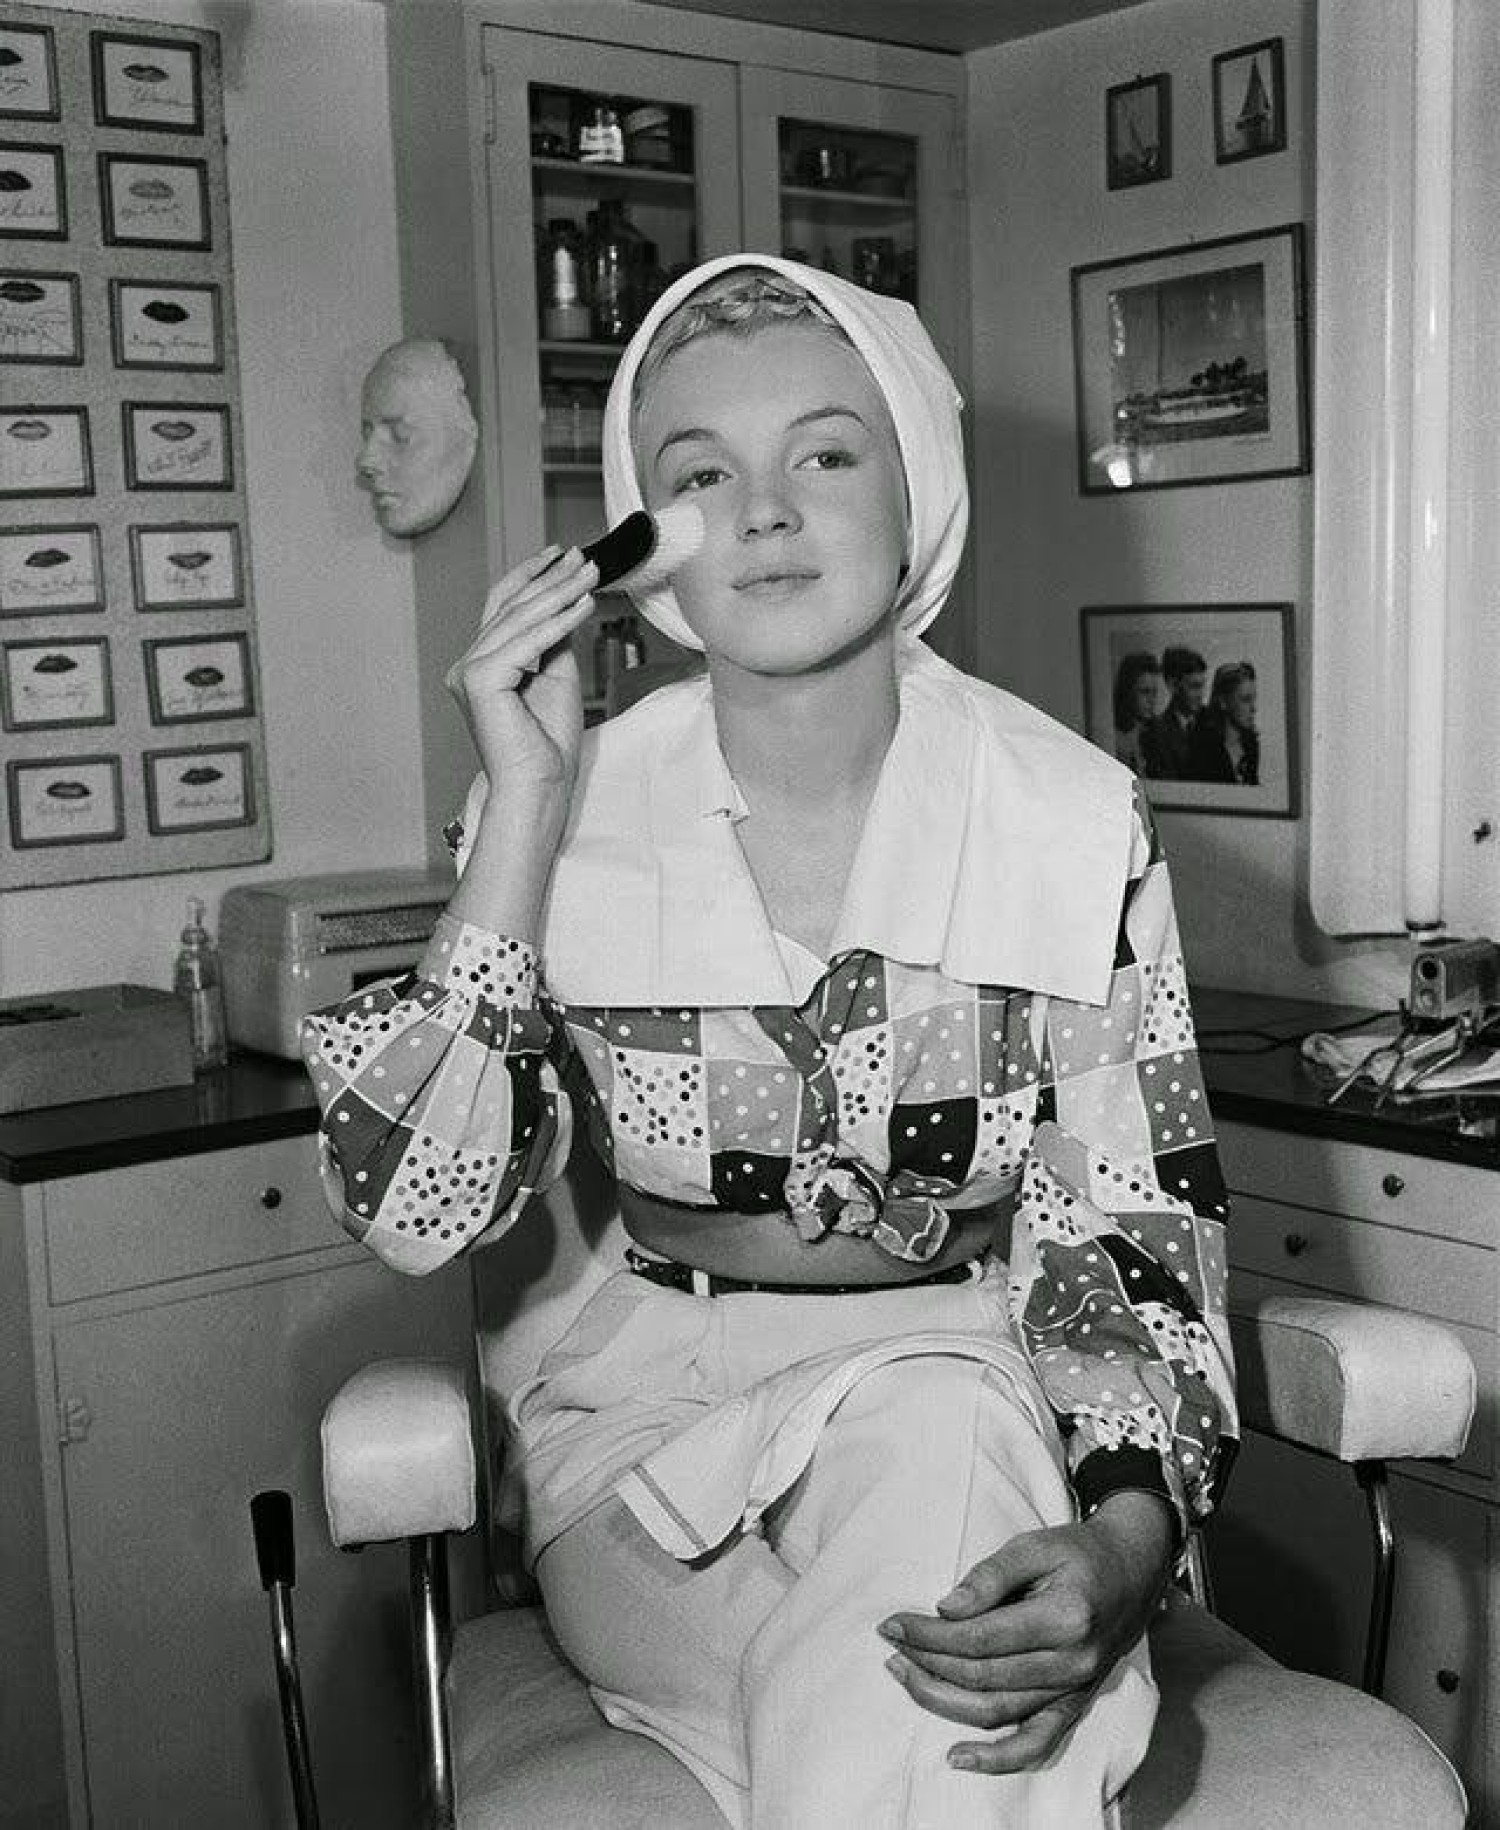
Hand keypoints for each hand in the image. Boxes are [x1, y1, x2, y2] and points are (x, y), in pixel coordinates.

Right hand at [445, 545, 597, 803]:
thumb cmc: (547, 744)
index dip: (530, 577)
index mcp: (481, 665)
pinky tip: (584, 605)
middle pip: (511, 607)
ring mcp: (468, 671)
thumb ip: (553, 640)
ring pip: (519, 619)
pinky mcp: (478, 680)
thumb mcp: (556, 677)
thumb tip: (567, 602)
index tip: (560, 556)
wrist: (540, 785)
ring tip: (591, 574)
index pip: (503, 608)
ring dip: (560, 592)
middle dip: (550, 578)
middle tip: (583, 557)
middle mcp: (467, 664)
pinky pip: (527, 642)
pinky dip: (558, 621)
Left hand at [877, 1492, 1173, 1773]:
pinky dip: (997, 1758)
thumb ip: (990, 1575)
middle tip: (892, 1645)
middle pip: (983, 1677)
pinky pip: (1036, 1743)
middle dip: (927, 1662)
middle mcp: (1073, 1663)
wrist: (1134, 1570)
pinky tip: (958, 1758)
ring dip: (943, 1701)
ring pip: (998, 1712)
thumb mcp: (1035, 1544)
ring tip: (903, 1676)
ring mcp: (1076, 1690)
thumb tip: (946, 1609)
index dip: (930, 1635)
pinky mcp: (1075, 1704)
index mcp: (1065, 1618)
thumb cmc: (1080, 1552)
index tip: (893, 1624)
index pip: (980, 1638)